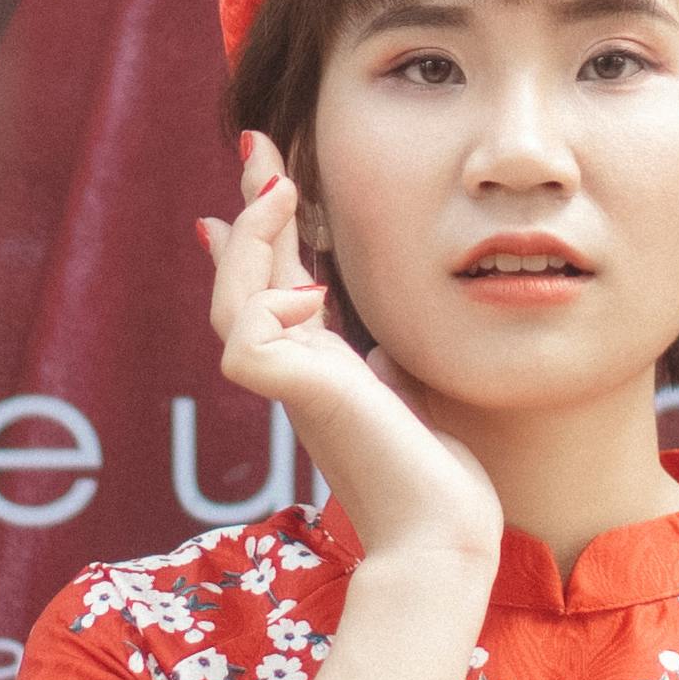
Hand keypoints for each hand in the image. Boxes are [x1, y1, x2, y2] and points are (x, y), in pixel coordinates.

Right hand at [198, 135, 499, 601]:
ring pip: (234, 302)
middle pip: (242, 281)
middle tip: (258, 145)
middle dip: (250, 210)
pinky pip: (248, 338)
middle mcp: (296, 374)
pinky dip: (269, 300)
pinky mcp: (295, 399)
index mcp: (321, 370)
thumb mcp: (410, 395)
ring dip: (251, 239)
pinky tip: (311, 287)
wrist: (445, 534)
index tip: (267, 181)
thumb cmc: (438, 480)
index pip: (275, 287)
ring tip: (279, 187)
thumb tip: (373, 343)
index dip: (263, 235)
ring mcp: (291, 387)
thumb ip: (383, 365)